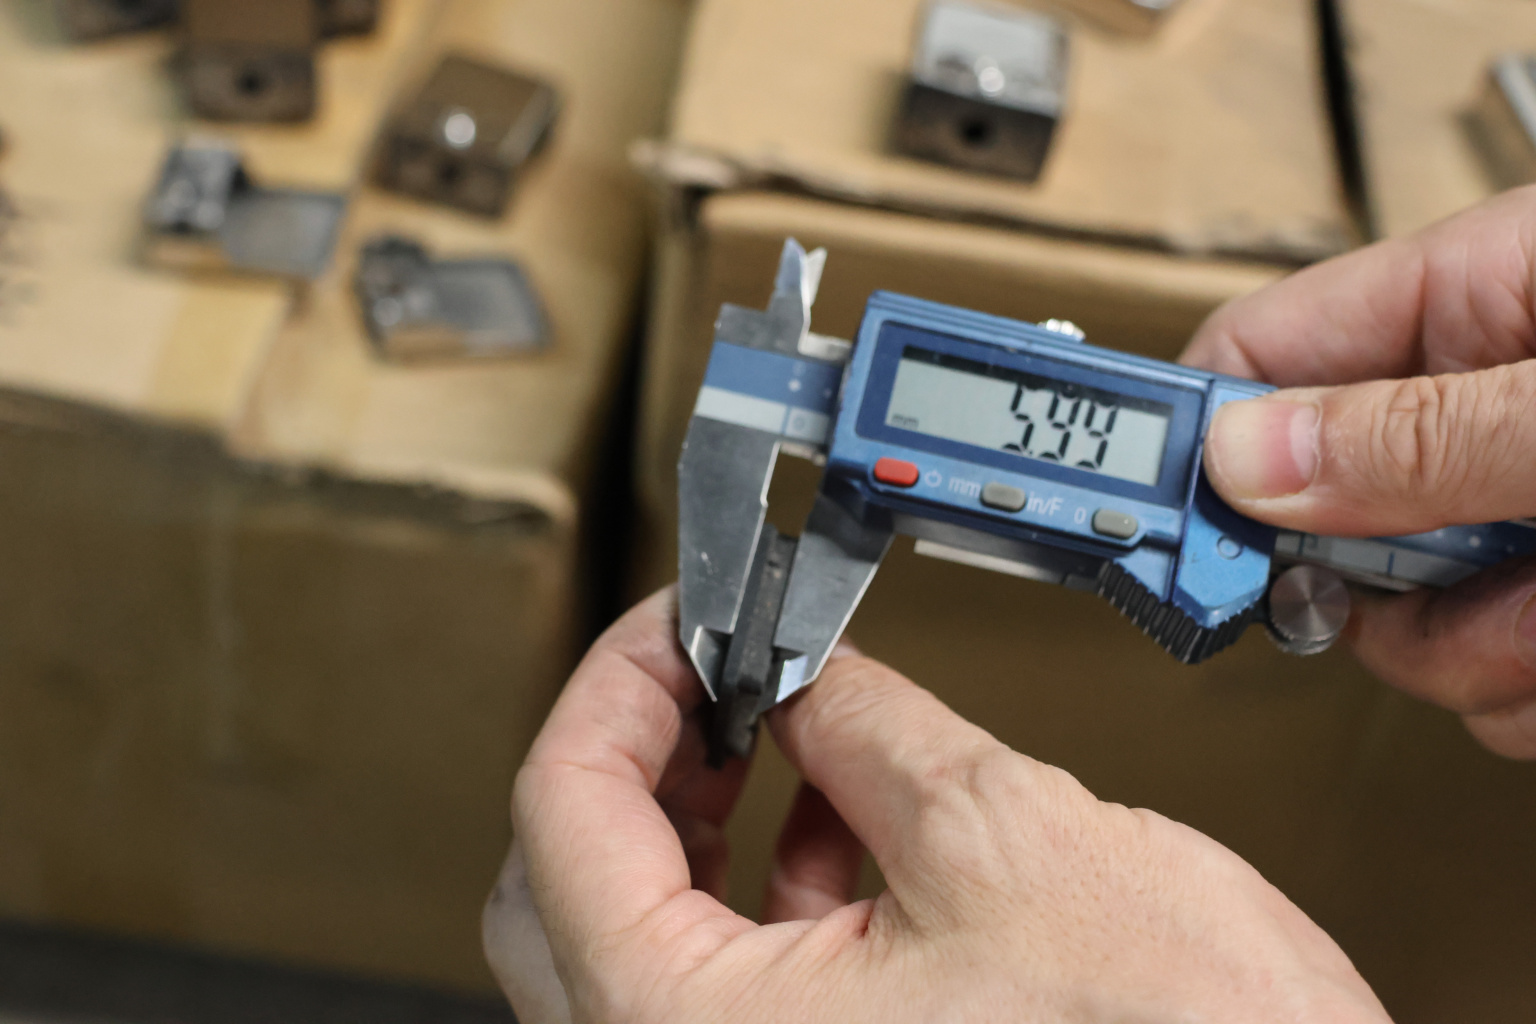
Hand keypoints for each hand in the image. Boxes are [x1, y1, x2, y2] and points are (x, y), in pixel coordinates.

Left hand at [483, 589, 1389, 1022]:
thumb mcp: (1003, 836)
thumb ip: (869, 723)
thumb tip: (806, 667)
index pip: (562, 812)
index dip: (617, 681)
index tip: (674, 622)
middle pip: (571, 879)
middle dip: (645, 750)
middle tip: (706, 669)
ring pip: (645, 930)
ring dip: (702, 816)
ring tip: (773, 729)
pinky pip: (733, 980)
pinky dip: (767, 887)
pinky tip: (838, 820)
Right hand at [1184, 186, 1535, 759]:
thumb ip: (1425, 429)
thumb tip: (1246, 462)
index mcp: (1482, 295)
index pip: (1261, 353)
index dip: (1190, 440)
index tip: (1145, 529)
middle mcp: (1489, 404)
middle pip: (1316, 515)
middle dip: (1366, 584)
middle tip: (1424, 583)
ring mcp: (1522, 510)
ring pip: (1403, 620)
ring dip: (1477, 652)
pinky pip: (1487, 677)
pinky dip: (1525, 689)